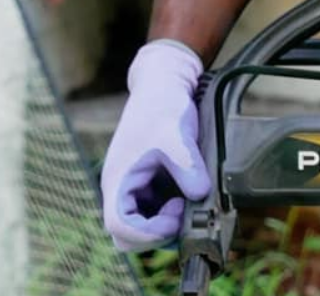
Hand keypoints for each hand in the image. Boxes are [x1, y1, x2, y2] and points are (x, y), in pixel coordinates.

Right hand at [100, 40, 212, 251]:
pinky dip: (168, 212)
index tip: (175, 217)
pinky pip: (152, 213)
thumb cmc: (162, 107)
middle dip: (155, 234)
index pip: (120, 227)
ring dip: (163, 224)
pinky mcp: (146, 186)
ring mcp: (132, 189)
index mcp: (118, 180)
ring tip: (185, 199)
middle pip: (126, 236)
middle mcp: (120, 189)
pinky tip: (186, 192)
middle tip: (181, 210)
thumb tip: (201, 195)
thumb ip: (189, 168)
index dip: (148, 233)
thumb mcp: (177, 137)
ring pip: (140, 228)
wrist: (162, 84)